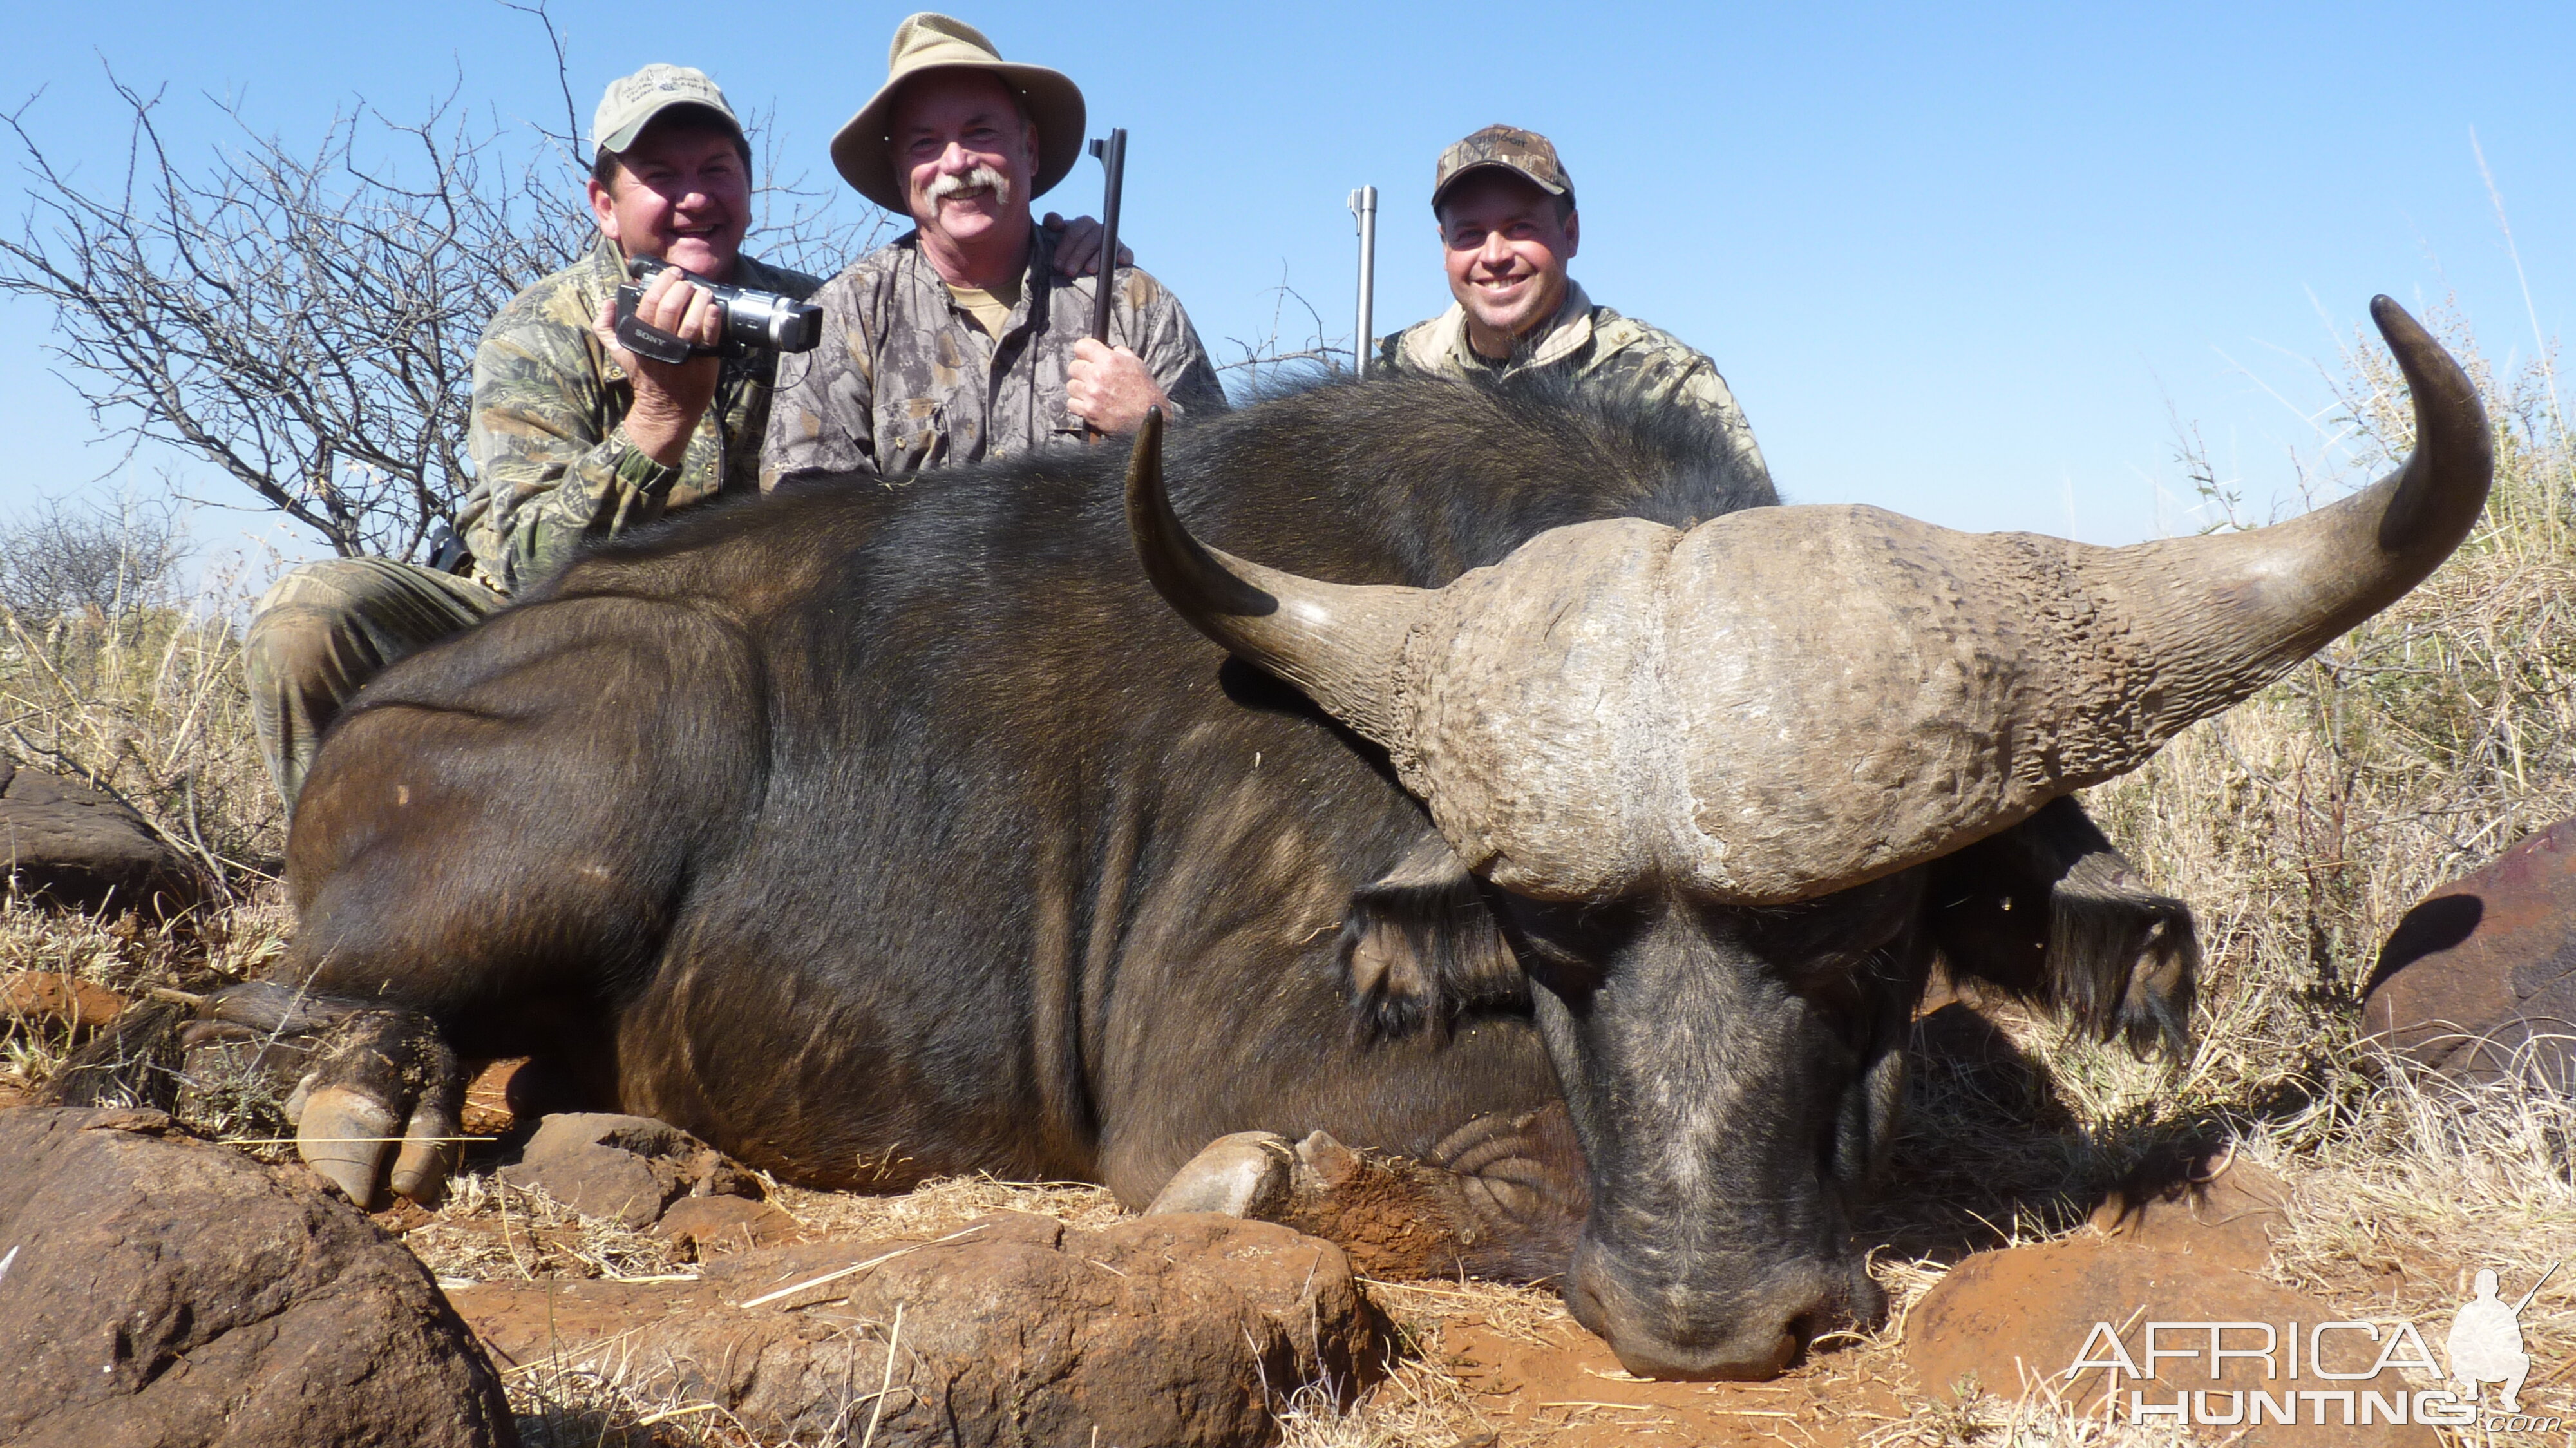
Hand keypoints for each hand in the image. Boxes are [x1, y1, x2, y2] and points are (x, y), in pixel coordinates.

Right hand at [592, 265, 723, 468]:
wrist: (666, 408)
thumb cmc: (644, 376)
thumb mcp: (618, 352)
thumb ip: (605, 327)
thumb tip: (607, 302)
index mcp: (640, 336)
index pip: (650, 301)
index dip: (662, 282)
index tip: (672, 273)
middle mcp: (661, 343)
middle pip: (671, 307)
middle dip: (681, 288)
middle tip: (688, 282)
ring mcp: (683, 353)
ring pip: (691, 320)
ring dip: (699, 300)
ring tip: (704, 292)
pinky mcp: (703, 361)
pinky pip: (709, 337)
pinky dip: (713, 320)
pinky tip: (714, 308)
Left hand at [1043, 212, 1134, 278]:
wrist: (1082, 270)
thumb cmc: (1066, 255)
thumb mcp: (1054, 239)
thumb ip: (1051, 223)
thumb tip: (1057, 222)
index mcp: (1081, 225)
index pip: (1076, 229)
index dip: (1066, 245)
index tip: (1057, 264)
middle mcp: (1097, 230)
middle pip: (1091, 237)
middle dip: (1079, 254)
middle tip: (1068, 272)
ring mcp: (1111, 240)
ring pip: (1106, 243)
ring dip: (1098, 257)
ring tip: (1090, 270)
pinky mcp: (1123, 253)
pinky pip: (1126, 251)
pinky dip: (1124, 254)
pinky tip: (1120, 261)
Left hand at [1067, 336, 1167, 433]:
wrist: (1149, 417)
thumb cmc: (1145, 391)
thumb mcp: (1137, 364)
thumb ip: (1121, 353)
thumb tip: (1110, 348)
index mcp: (1109, 361)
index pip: (1081, 346)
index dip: (1083, 351)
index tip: (1085, 356)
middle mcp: (1098, 376)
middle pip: (1073, 367)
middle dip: (1081, 371)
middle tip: (1090, 377)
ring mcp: (1092, 395)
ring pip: (1071, 386)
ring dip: (1079, 388)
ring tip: (1091, 392)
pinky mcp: (1088, 411)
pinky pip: (1071, 403)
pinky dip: (1078, 404)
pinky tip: (1089, 404)